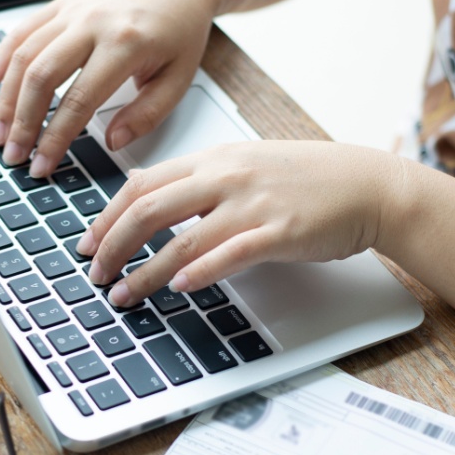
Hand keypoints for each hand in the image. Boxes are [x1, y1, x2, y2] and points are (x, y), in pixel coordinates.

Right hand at [0, 0, 221, 177]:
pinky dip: (1, 57)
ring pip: (25, 54)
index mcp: (125, 44)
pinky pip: (22, 30)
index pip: (79, 101)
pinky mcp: (62, 3)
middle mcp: (94, 22)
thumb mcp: (178, 78)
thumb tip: (111, 142)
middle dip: (23, 122)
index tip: (43, 164)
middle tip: (13, 155)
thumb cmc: (180, 30)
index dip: (56, 138)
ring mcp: (73, 10)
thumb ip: (147, 115)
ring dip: (7, 98)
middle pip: (42, 76)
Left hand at [75, 141, 404, 306]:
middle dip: (112, 245)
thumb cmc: (309, 181)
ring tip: (124, 295)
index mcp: (214, 159)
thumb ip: (200, 183)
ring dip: (144, 271)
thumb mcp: (246, 166)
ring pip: (181, 237)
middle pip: (149, 208)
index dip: (105, 216)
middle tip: (94, 273)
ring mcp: (253, 203)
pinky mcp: (280, 231)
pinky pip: (230, 253)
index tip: (86, 242)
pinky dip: (199, 272)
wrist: (368, 185)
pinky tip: (179, 288)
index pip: (141, 183)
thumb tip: (151, 199)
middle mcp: (227, 176)